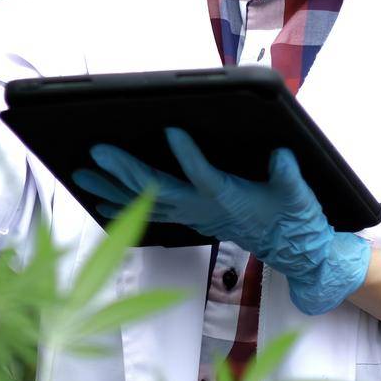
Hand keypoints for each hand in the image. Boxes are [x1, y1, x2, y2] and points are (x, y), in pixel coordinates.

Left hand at [71, 127, 371, 315]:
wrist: (292, 250)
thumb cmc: (294, 218)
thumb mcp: (298, 196)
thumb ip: (288, 176)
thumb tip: (281, 155)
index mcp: (229, 198)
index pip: (204, 176)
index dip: (189, 156)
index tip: (172, 130)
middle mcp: (203, 208)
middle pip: (158, 189)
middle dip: (125, 170)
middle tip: (97, 150)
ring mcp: (192, 214)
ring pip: (145, 201)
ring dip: (112, 188)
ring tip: (82, 173)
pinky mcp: (188, 216)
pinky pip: (148, 210)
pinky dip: (121, 203)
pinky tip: (98, 196)